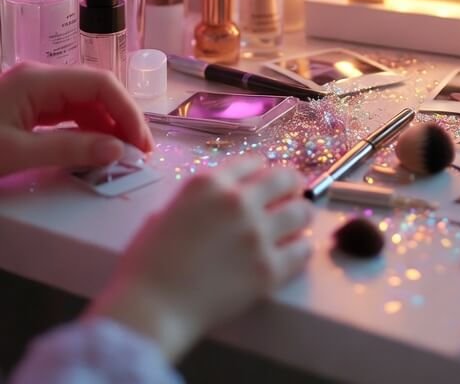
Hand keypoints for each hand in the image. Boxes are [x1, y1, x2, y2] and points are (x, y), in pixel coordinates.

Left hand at [0, 62, 152, 175]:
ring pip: (85, 103)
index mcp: (37, 79)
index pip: (99, 83)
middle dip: (121, 118)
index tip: (141, 142)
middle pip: (96, 90)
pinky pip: (70, 116)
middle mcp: (40, 78)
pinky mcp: (30, 109)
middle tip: (140, 151)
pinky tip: (98, 150)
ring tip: (124, 155)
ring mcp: (35, 92)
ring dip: (108, 126)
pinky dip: (88, 132)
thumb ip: (70, 151)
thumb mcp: (16, 154)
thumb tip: (118, 151)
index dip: (127, 111)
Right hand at [87, 156, 311, 361]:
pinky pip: (301, 250)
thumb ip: (196, 202)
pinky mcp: (268, 269)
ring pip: (300, 211)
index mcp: (209, 184)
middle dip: (291, 184)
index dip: (261, 170)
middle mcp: (238, 201)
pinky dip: (301, 249)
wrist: (150, 308)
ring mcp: (256, 234)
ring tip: (299, 220)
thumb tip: (213, 205)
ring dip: (301, 214)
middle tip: (293, 192)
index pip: (251, 162)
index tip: (266, 177)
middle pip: (284, 178)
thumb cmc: (146, 265)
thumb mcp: (166, 213)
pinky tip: (296, 251)